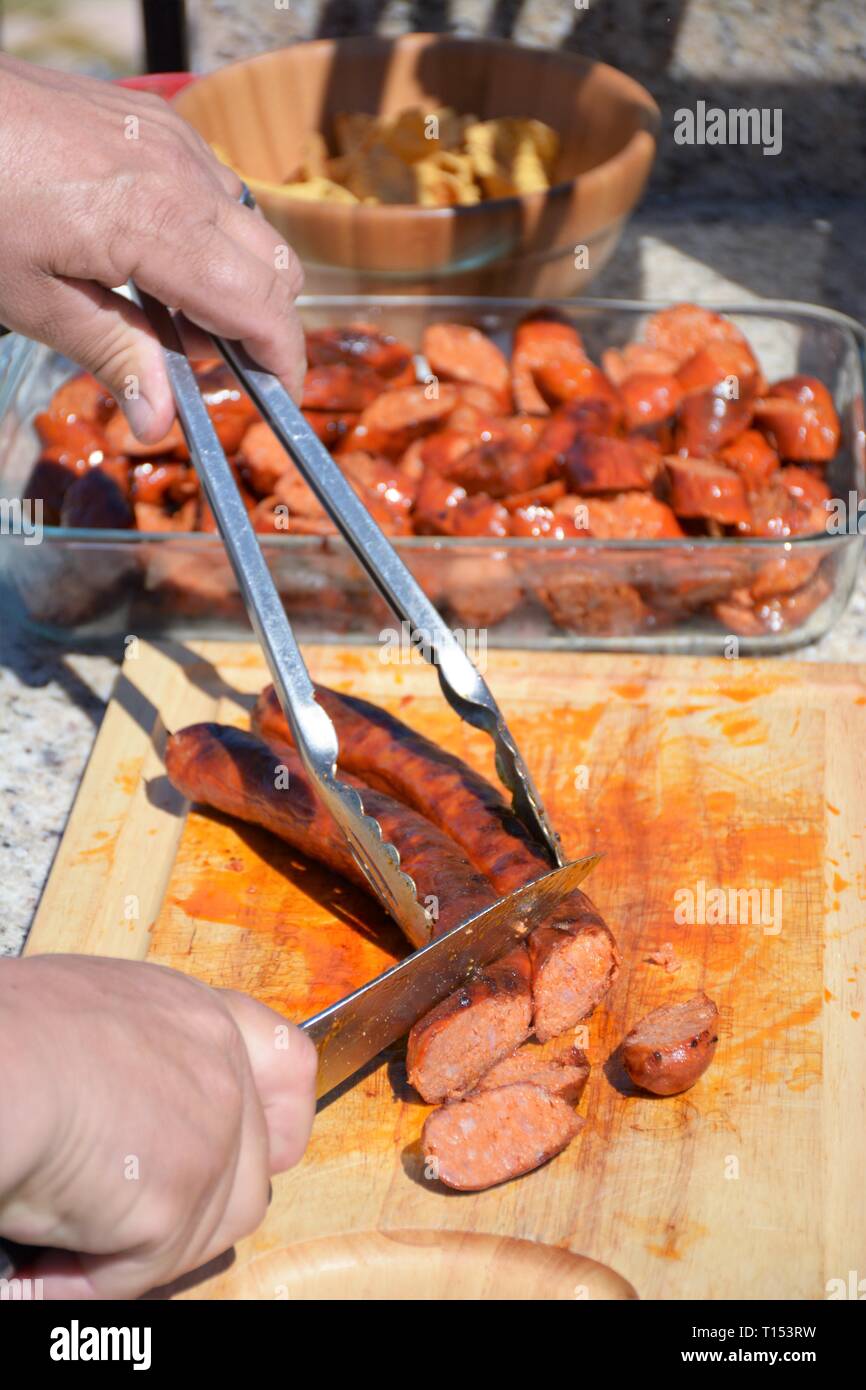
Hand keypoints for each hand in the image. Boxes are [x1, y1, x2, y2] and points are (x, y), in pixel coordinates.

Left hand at [0, 55, 305, 441]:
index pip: (260, 306)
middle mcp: (185, 176)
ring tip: (168, 311)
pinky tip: (155, 256)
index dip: (281, 360)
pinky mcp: (162, 123)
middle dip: (260, 326)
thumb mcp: (31, 297)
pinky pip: (221, 190)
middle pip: (276, 267)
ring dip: (237, 281)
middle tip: (199, 362)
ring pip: (255, 229)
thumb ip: (111, 354)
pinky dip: (213, 236)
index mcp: (160, 225)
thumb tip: (161, 422)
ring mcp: (177, 142)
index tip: (279, 398)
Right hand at [0, 955, 316, 1298]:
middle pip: (251, 1167)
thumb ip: (134, 1065)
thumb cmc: (8, 1034)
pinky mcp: (178, 1196)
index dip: (280, 1118)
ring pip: (207, 1229)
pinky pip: (143, 1266)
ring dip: (137, 1248)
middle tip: (118, 1219)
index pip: (286, 1062)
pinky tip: (41, 1257)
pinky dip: (89, 1276)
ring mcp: (210, 1130)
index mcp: (192, 1014)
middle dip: (192, 1209)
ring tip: (59, 1235)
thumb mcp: (88, 1017)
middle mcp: (219, 1063)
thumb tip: (118, 1128)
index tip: (265, 1151)